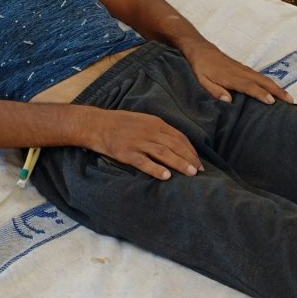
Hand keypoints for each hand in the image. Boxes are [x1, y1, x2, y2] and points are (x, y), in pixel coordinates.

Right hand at [86, 108, 202, 180]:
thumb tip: (176, 143)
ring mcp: (138, 142)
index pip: (179, 137)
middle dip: (189, 158)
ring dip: (179, 163)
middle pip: (175, 145)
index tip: (198, 161)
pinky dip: (156, 169)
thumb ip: (158, 130)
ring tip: (190, 174)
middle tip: (199, 171)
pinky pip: (144, 162)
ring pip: (163, 153)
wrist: (97, 124)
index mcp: (155, 123)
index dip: (190, 150)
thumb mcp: (143, 120)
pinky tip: (166, 176)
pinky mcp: (126, 153)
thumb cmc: (121, 123)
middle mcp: (149, 131)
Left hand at [182, 42, 293, 104]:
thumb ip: (215, 91)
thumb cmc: (201, 67)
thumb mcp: (202, 81)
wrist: (201, 49)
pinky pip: (260, 76)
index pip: (249, 86)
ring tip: (288, 98)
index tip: (272, 101)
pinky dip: (270, 83)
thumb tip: (228, 101)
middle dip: (277, 91)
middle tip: (290, 101)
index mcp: (231, 77)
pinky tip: (275, 90)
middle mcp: (241, 72)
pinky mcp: (244, 68)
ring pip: (264, 78)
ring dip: (277, 87)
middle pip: (263, 81)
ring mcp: (244, 69)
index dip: (260, 94)